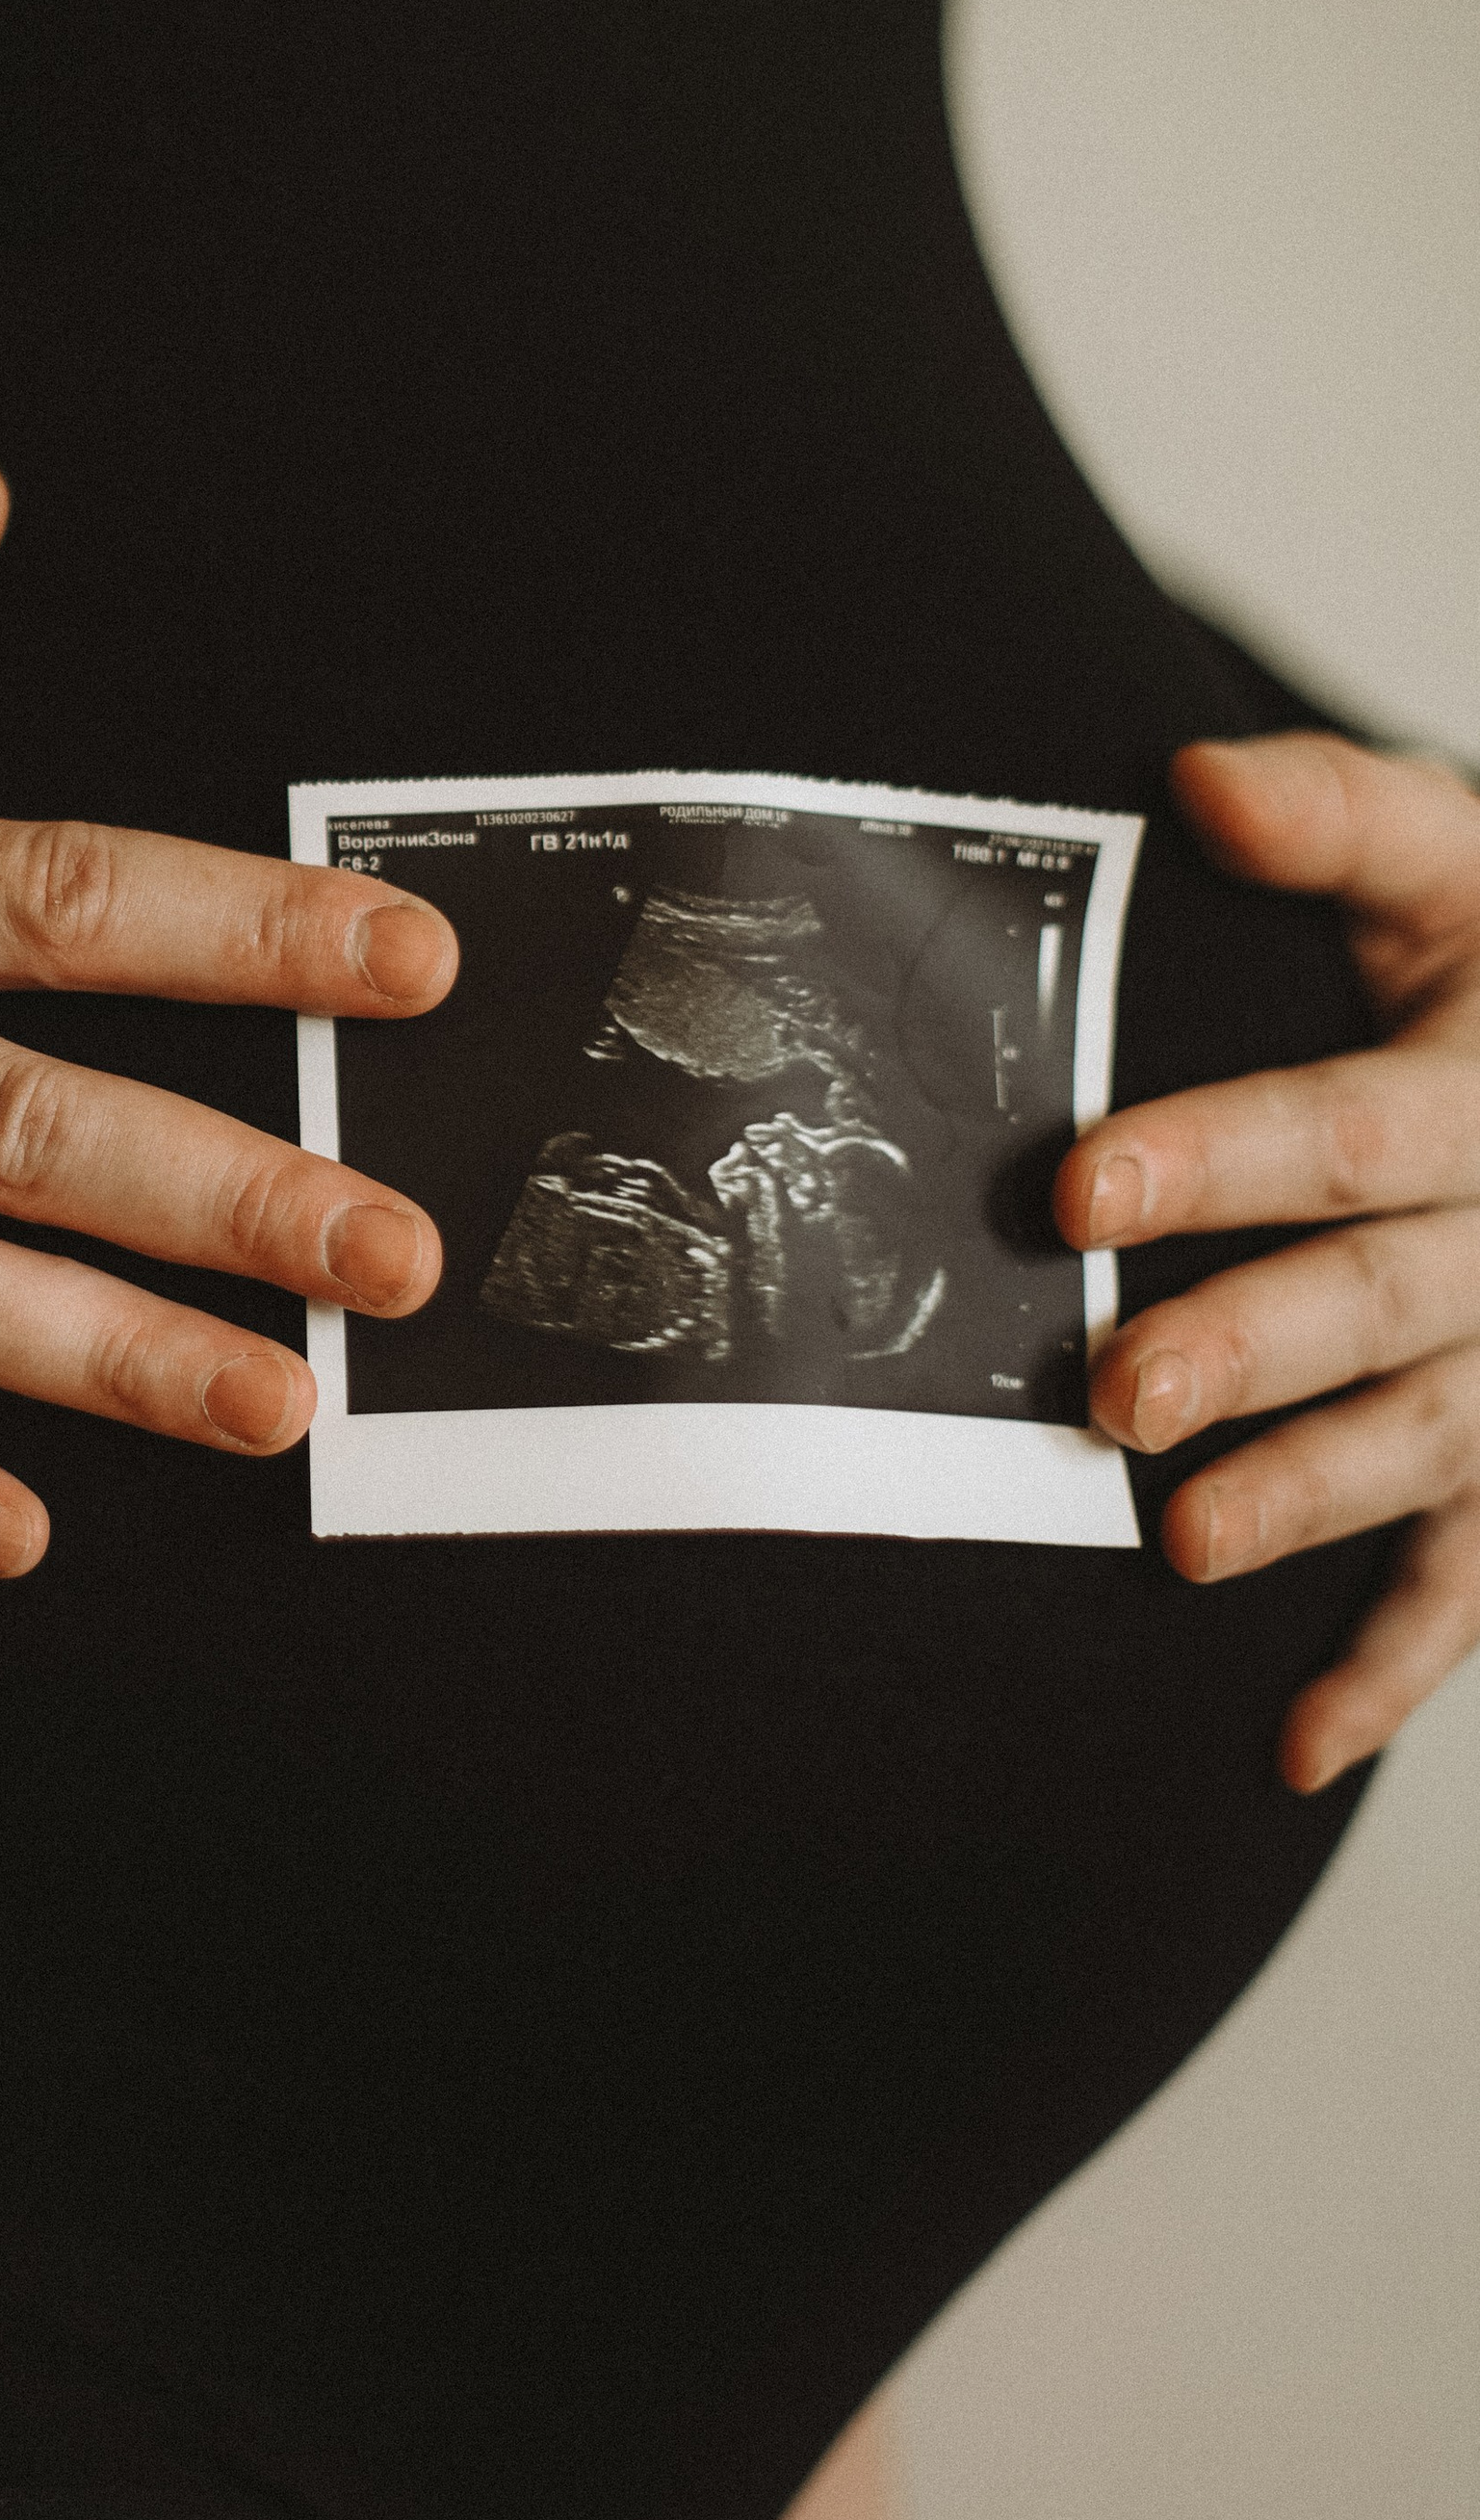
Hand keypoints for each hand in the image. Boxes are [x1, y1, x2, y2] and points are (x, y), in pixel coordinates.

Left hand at [1058, 734, 1479, 1790]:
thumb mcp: (1459, 860)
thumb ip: (1337, 817)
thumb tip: (1193, 777)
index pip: (1347, 1132)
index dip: (1216, 1160)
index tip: (1078, 1195)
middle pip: (1387, 1301)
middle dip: (1255, 1349)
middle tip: (1113, 1392)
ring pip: (1435, 1443)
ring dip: (1314, 1499)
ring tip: (1183, 1538)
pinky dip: (1398, 1665)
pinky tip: (1294, 1742)